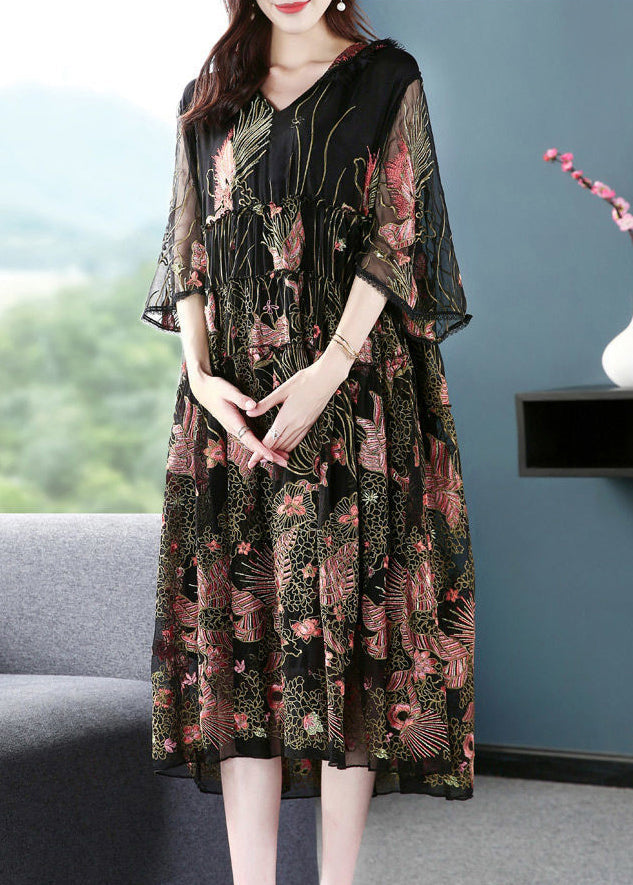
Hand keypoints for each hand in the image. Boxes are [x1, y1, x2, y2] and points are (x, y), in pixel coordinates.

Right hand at [188, 367, 288, 467]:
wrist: (204, 390)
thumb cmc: (216, 389)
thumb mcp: (228, 390)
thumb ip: (241, 399)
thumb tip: (253, 406)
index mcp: (233, 422)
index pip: (249, 440)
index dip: (261, 449)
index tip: (272, 457)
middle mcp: (235, 428)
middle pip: (254, 446)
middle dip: (269, 455)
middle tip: (285, 462)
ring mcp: (237, 428)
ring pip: (253, 444)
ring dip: (268, 452)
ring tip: (283, 458)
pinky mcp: (239, 425)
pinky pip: (252, 439)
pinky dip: (262, 445)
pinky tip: (272, 447)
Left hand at [244, 345, 351, 469]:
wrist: (326, 378)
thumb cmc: (303, 381)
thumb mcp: (281, 391)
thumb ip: (265, 404)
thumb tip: (249, 413)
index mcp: (286, 418)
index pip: (270, 441)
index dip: (259, 452)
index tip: (251, 461)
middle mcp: (296, 425)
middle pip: (278, 447)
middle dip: (266, 456)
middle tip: (255, 463)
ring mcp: (304, 426)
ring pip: (288, 446)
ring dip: (277, 453)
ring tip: (267, 458)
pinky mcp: (310, 424)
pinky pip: (297, 441)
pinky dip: (289, 448)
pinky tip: (284, 448)